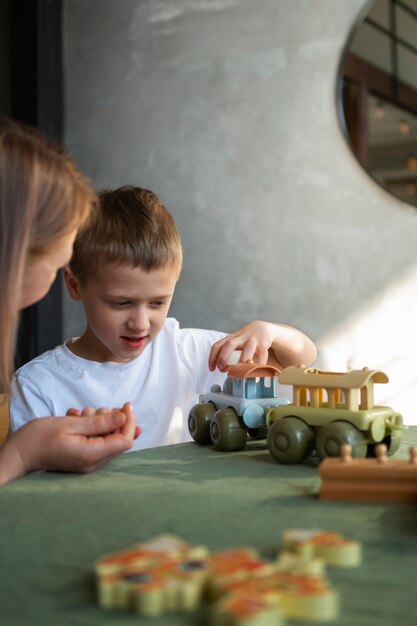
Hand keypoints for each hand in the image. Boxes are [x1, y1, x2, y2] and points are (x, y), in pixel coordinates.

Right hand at [0, 402, 138, 483]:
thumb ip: (100, 422)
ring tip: (81, 414)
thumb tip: (124, 417)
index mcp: (92, 455)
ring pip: (107, 438)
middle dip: (112, 420)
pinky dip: (91, 428)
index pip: (124, 440)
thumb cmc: (39, 438)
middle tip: (94, 410)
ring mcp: (88, 463)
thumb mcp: (70, 424)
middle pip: (118, 439)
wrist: (18, 454)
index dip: (129, 421)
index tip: (126, 405)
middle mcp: (93, 463)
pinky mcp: (83, 459)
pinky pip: (96, 441)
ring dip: (99, 422)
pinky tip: (76, 419)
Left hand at [209, 321, 275, 371]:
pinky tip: (258, 369)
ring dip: (243, 360)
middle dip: (224, 357)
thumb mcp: (235, 343)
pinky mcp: (263, 344)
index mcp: (230, 339)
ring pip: (248, 349)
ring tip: (242, 370)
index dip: (212, 358)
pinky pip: (262, 353)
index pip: (217, 346)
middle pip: (229, 345)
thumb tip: (224, 369)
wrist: (263, 329)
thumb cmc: (245, 340)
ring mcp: (252, 340)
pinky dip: (261, 362)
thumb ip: (229, 355)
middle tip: (223, 369)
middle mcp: (240, 338)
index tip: (212, 369)